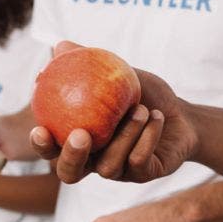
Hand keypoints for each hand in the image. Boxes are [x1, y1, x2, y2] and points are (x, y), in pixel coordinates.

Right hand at [31, 41, 197, 184]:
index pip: (51, 150)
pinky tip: (157, 117)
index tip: (40, 130)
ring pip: (109, 166)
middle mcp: (94, 160)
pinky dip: (147, 137)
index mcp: (79, 140)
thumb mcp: (117, 74)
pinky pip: (138, 162)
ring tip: (140, 109)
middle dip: (71, 156)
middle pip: (70, 173)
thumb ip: (87, 63)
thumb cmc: (143, 94)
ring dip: (124, 135)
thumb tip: (60, 46)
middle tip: (82, 134)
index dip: (41, 146)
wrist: (182, 116)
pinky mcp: (142, 175)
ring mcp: (118, 171)